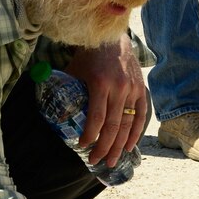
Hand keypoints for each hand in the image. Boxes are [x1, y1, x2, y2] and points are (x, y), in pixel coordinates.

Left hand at [64, 33, 148, 165]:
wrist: (111, 38)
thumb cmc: (88, 56)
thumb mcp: (74, 72)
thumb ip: (67, 92)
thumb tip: (57, 116)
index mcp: (100, 83)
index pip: (97, 117)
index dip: (90, 135)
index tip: (83, 146)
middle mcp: (119, 87)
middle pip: (113, 126)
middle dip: (104, 147)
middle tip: (96, 160)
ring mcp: (132, 89)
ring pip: (128, 124)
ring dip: (119, 146)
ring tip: (112, 160)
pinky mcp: (141, 88)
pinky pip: (140, 115)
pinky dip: (135, 133)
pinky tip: (129, 146)